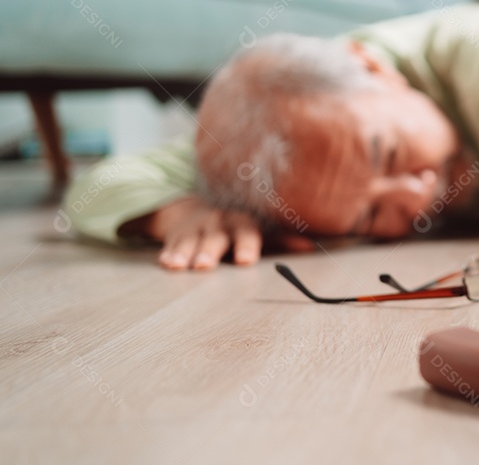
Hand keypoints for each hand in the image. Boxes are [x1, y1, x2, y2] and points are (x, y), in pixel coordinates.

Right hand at [129, 195, 315, 270]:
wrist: (195, 214)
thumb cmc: (234, 231)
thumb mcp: (257, 233)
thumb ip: (281, 243)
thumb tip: (310, 247)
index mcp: (241, 223)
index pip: (246, 232)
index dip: (246, 245)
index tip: (246, 260)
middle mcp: (218, 224)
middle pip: (215, 238)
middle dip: (209, 251)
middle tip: (205, 266)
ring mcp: (195, 229)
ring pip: (190, 242)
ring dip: (185, 253)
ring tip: (180, 267)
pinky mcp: (176, 236)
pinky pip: (171, 245)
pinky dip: (168, 254)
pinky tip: (166, 264)